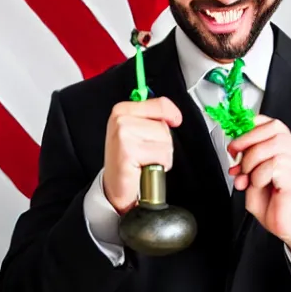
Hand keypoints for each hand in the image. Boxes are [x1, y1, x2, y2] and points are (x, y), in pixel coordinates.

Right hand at [101, 96, 182, 214]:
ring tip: (144, 160)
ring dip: (161, 154)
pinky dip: (159, 164)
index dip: (172, 114)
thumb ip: (153, 117)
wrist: (115, 187)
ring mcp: (122, 135)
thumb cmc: (129, 159)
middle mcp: (120, 120)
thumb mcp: (138, 130)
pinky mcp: (128, 152)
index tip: (175, 120)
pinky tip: (143, 167)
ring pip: (165, 140)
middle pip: (164, 125)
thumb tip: (173, 116)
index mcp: (122, 110)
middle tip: (145, 152)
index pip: (160, 103)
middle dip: (162, 142)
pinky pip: (161, 155)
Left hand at [226, 116, 290, 263]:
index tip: (236, 140)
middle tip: (236, 158)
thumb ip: (246, 163)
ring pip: (272, 146)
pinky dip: (259, 176)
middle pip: (274, 130)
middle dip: (248, 141)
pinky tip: (261, 186)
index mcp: (289, 149)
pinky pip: (273, 165)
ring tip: (250, 179)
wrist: (286, 226)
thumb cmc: (273, 203)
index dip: (253, 126)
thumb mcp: (253, 177)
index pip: (274, 125)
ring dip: (252, 162)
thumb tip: (236, 151)